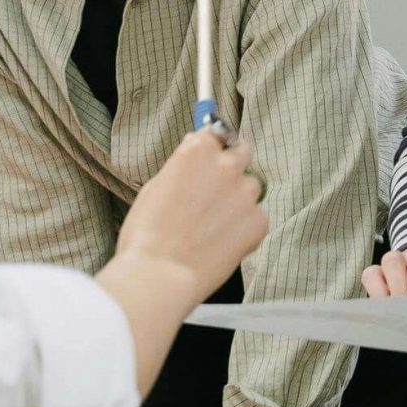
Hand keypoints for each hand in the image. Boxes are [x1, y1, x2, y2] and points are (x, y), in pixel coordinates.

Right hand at [102, 133, 266, 390]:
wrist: (159, 274)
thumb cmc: (147, 233)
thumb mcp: (156, 186)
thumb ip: (183, 166)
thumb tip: (195, 153)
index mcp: (198, 150)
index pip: (217, 133)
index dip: (214, 147)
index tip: (212, 157)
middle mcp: (227, 165)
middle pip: (243, 152)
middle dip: (235, 164)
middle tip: (220, 188)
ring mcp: (246, 194)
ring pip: (252, 188)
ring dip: (239, 200)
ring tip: (215, 226)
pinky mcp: (259, 222)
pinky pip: (257, 218)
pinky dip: (245, 228)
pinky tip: (223, 243)